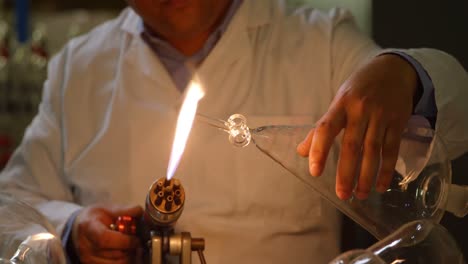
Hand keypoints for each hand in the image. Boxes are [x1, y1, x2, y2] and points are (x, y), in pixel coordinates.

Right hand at [72, 204, 143, 263]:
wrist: (79, 227)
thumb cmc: (94, 218)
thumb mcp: (108, 208)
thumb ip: (126, 210)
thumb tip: (143, 214)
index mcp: (89, 226)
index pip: (105, 239)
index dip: (124, 241)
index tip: (136, 238)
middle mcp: (85, 245)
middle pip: (113, 254)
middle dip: (130, 249)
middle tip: (137, 242)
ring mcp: (87, 258)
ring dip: (128, 257)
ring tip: (131, 247)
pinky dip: (122, 262)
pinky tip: (125, 253)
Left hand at [297, 54, 417, 199]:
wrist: (393, 70)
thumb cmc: (359, 89)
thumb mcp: (338, 102)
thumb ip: (321, 127)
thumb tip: (301, 152)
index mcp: (340, 105)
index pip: (325, 129)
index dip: (318, 150)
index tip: (315, 172)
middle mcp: (360, 110)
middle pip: (351, 146)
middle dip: (346, 173)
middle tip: (342, 194)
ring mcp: (381, 116)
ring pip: (373, 151)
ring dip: (366, 176)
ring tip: (360, 195)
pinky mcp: (398, 122)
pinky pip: (391, 150)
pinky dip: (386, 170)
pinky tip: (380, 186)